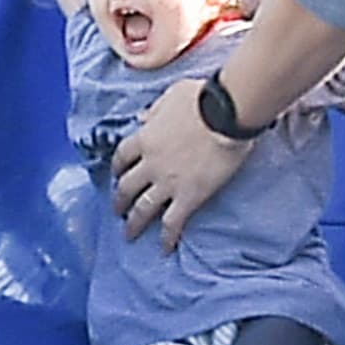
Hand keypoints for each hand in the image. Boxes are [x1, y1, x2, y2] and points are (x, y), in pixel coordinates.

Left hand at [111, 78, 250, 249]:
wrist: (226, 114)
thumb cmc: (203, 99)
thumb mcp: (172, 96)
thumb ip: (155, 110)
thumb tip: (145, 118)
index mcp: (145, 138)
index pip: (122, 157)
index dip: (117, 168)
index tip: (117, 175)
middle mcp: (150, 163)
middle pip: (126, 187)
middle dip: (120, 201)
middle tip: (118, 210)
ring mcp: (167, 182)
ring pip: (143, 208)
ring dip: (134, 223)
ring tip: (129, 234)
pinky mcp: (188, 196)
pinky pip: (172, 222)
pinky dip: (166, 237)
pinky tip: (164, 248)